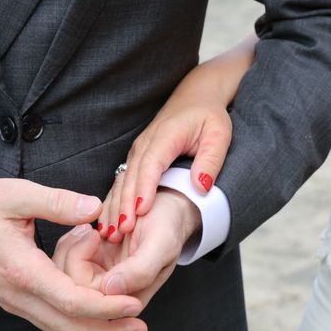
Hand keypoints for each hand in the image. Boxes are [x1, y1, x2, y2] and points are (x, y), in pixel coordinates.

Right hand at [0, 179, 147, 330]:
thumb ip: (58, 202)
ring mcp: (15, 301)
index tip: (134, 303)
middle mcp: (18, 295)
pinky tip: (101, 315)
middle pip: (69, 327)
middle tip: (141, 327)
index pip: (71, 301)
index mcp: (21, 270)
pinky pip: (51, 320)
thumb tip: (95, 209)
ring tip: (129, 326)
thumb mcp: (16, 194)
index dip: (106, 307)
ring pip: (60, 328)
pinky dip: (79, 322)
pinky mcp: (15, 299)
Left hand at [61, 189, 201, 313]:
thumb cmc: (168, 225)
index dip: (80, 265)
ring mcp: (98, 279)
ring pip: (64, 273)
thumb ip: (140, 270)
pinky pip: (66, 259)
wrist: (167, 206)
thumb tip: (110, 290)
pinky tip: (85, 228)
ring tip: (88, 226)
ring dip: (70, 245)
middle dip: (71, 252)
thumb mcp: (160, 245)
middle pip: (69, 286)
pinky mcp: (91, 264)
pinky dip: (71, 241)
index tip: (94, 234)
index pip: (86, 296)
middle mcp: (110, 294)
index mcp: (128, 300)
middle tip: (87, 228)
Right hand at [98, 59, 240, 242]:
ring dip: (116, 205)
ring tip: (111, 233)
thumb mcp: (219, 135)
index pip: (152, 164)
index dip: (145, 188)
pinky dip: (115, 201)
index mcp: (166, 136)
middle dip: (125, 203)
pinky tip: (110, 222)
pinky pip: (123, 181)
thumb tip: (202, 187)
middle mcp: (146, 143)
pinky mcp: (137, 158)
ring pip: (123, 180)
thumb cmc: (209, 116)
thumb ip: (211, 160)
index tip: (141, 210)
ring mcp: (138, 150)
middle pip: (132, 176)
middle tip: (123, 231)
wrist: (196, 97)